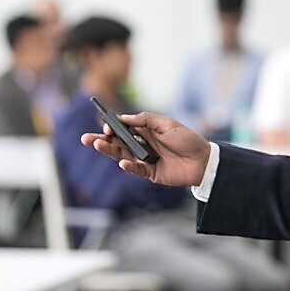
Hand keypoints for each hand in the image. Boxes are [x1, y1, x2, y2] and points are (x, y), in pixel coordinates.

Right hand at [81, 112, 210, 186]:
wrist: (203, 160)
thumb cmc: (187, 139)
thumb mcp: (167, 124)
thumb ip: (146, 120)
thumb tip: (124, 118)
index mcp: (145, 131)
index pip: (123, 128)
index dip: (112, 127)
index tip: (104, 126)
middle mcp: (142, 144)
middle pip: (117, 142)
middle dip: (101, 140)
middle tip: (86, 138)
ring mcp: (145, 159)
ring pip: (122, 155)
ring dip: (109, 151)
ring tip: (97, 145)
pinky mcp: (150, 173)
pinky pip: (136, 170)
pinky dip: (128, 166)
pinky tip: (122, 162)